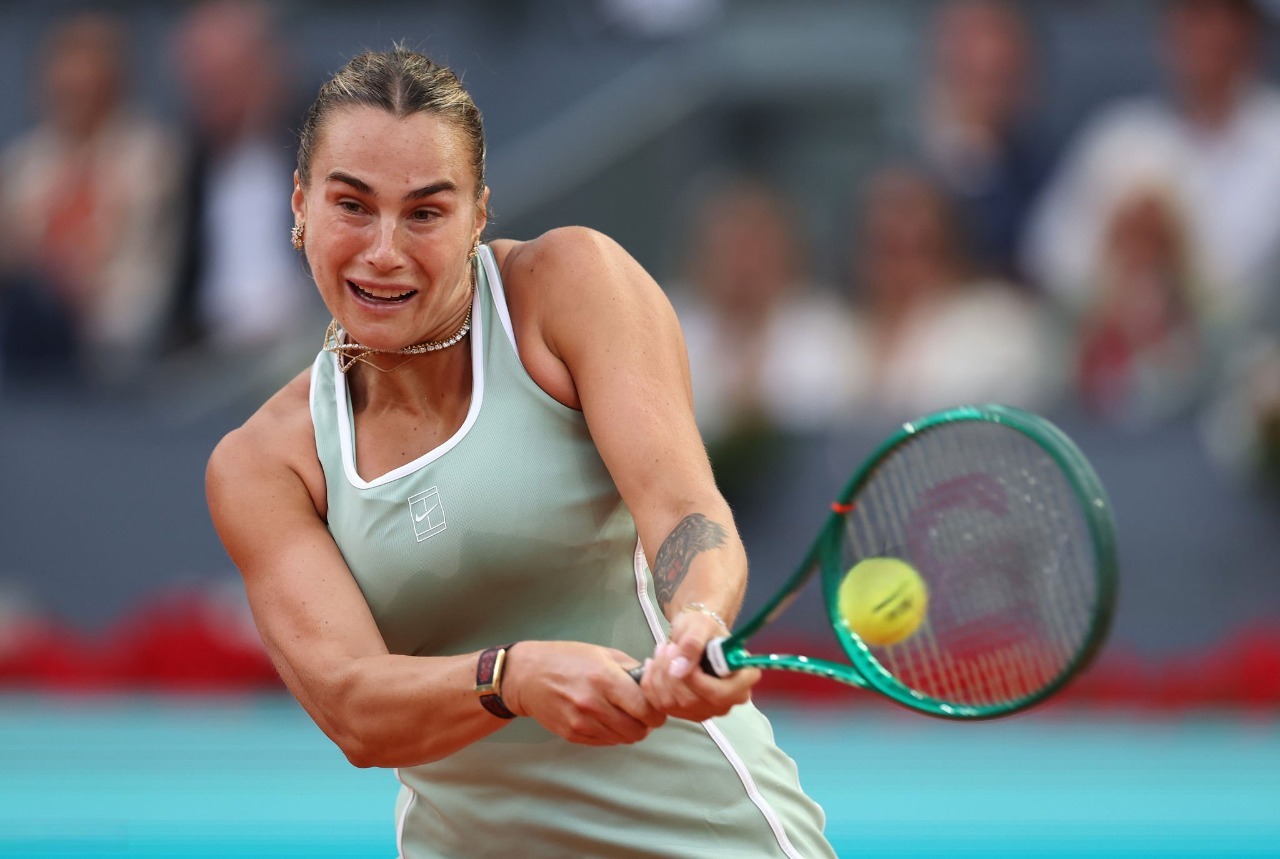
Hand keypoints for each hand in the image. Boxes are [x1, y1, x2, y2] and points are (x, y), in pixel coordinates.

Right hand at [501, 641, 666, 745]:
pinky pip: (605, 743)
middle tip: (642, 714)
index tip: (657, 708)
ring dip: (628, 730)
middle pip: (637, 730)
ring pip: (622, 739)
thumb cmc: (565, 659)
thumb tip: (654, 681)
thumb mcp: (602, 653)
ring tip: (622, 714)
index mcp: (605, 679)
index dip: (657, 712)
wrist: (527, 676)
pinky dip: (611, 734)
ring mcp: (582, 722)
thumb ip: (631, 669)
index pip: (646, 708)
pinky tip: (605, 719)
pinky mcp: (573, 735)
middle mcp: (594, 703)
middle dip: (645, 724)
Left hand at [641, 609, 760, 721]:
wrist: (694, 634)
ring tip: (662, 650)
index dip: (696, 679)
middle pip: (692, 701)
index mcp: (742, 680)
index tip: (682, 654)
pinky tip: (654, 664)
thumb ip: (692, 644)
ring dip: (659, 675)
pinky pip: (660, 705)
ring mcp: (706, 710)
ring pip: (672, 704)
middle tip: (667, 647)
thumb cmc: (704, 627)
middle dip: (670, 673)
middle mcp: (728, 701)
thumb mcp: (700, 625)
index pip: (720, 694)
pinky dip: (650, 683)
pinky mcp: (686, 713)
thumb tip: (679, 670)